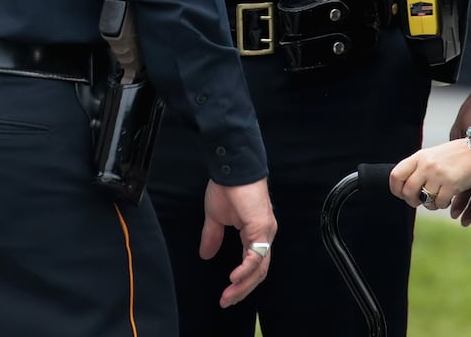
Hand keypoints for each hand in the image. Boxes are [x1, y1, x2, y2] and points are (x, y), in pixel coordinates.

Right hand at [200, 178, 275, 308]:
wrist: (232, 167)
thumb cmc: (226, 187)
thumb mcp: (216, 217)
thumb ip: (213, 236)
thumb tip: (205, 255)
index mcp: (256, 233)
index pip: (254, 265)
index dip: (242, 281)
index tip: (227, 294)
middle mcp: (265, 234)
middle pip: (259, 271)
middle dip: (243, 290)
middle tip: (226, 302)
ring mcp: (265, 232)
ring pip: (259, 268)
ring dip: (243, 285)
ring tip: (228, 296)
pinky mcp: (261, 227)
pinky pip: (255, 255)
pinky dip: (245, 270)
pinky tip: (233, 279)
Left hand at [389, 138, 470, 211]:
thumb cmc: (457, 155)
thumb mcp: (433, 155)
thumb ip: (419, 168)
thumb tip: (406, 187)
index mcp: (419, 156)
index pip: (396, 175)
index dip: (396, 189)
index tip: (402, 194)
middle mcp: (426, 165)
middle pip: (408, 191)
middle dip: (412, 201)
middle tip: (420, 201)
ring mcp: (439, 174)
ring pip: (425, 200)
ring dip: (431, 204)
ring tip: (438, 199)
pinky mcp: (452, 184)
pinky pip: (440, 203)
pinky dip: (443, 205)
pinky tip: (448, 198)